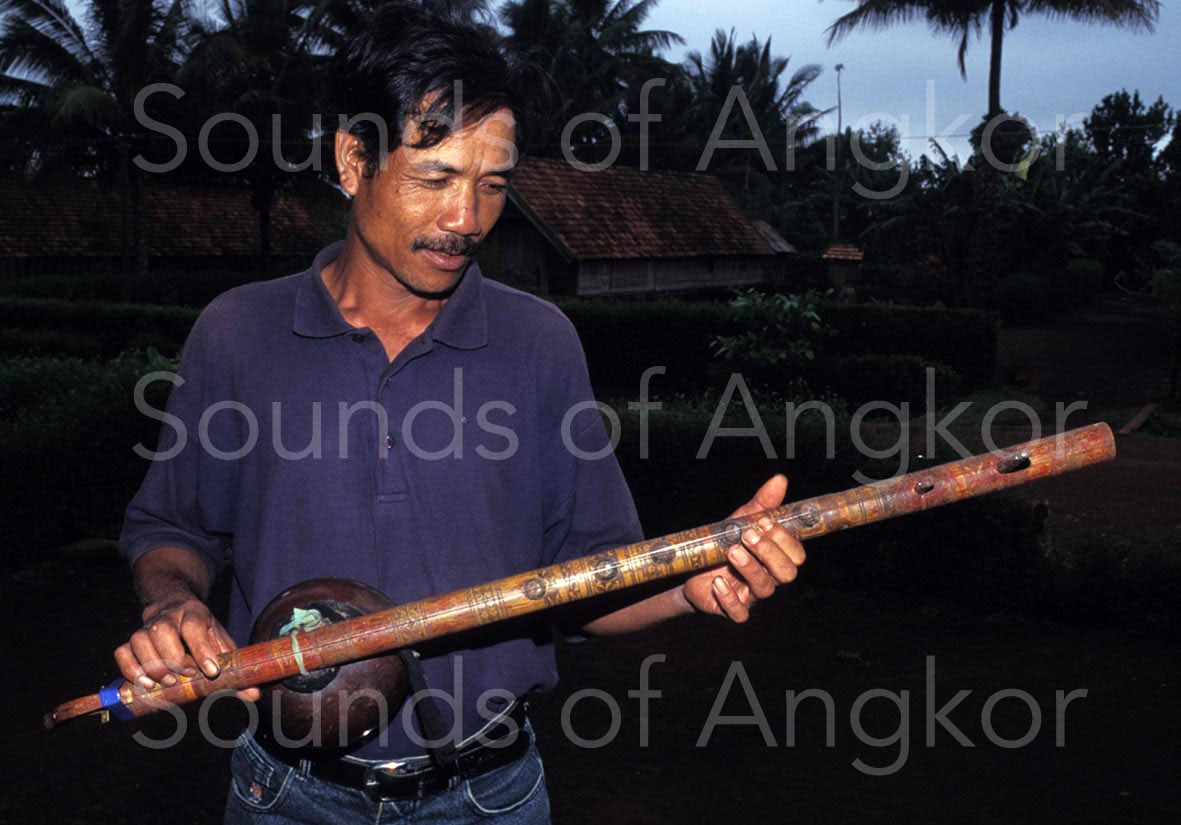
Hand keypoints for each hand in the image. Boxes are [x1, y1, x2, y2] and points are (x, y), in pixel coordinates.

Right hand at [114, 595, 259, 700]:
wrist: (176, 607)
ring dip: (151, 665)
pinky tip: (144, 684)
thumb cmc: (202, 633)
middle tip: (184, 678)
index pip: (195, 626)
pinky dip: (130, 668)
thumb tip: (254, 694)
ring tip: (165, 683)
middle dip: (173, 658)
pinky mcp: (132, 640)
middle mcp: (169, 617)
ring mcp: (147, 627)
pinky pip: (122, 651)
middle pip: (163, 631)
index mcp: (195, 614)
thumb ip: (235, 668)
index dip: (202, 649)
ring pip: (140, 639)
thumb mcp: (221, 643)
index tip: (210, 671)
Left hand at [680, 474, 805, 622]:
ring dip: (750, 568)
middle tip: (747, 535)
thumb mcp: (740, 522)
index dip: (784, 540)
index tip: (764, 522)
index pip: (797, 554)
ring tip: (731, 551)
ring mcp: (752, 595)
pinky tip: (717, 582)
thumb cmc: (724, 544)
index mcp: (776, 558)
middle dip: (769, 553)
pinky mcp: (732, 609)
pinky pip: (739, 613)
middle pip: (787, 574)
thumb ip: (761, 504)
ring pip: (765, 589)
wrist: (692, 568)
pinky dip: (729, 599)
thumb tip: (779, 479)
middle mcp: (769, 578)